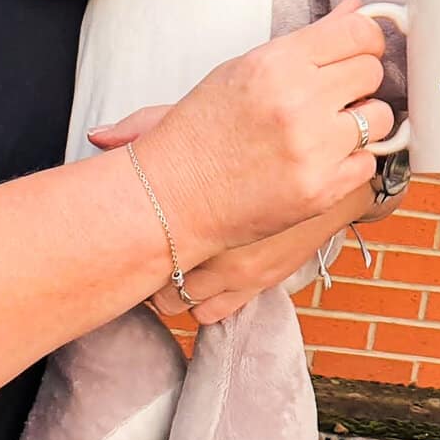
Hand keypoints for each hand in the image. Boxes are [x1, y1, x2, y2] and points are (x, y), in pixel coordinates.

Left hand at [88, 109, 380, 322]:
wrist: (342, 174)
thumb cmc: (272, 142)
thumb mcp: (212, 126)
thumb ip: (154, 127)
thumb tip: (98, 134)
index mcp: (200, 214)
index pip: (141, 249)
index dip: (131, 244)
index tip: (135, 231)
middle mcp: (219, 254)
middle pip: (155, 288)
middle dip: (151, 273)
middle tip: (153, 251)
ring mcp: (239, 276)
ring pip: (180, 306)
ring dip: (175, 290)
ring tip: (178, 264)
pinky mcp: (258, 286)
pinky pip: (211, 313)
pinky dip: (203, 300)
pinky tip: (205, 276)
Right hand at [119, 0, 394, 260]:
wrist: (171, 195)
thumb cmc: (202, 129)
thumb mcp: (244, 69)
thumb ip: (307, 41)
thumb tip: (356, 9)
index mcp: (277, 63)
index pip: (359, 32)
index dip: (365, 40)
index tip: (358, 51)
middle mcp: (299, 101)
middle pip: (373, 72)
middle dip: (358, 82)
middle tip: (332, 96)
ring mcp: (313, 148)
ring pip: (380, 118)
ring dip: (361, 123)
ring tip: (325, 130)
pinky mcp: (322, 190)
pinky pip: (368, 163)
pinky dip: (349, 162)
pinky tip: (317, 162)